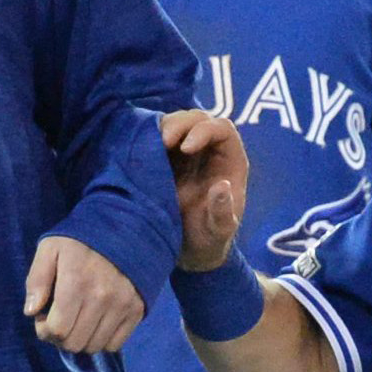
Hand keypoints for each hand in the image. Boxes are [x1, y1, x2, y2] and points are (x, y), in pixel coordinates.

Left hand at [24, 235, 145, 352]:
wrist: (124, 230)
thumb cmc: (80, 241)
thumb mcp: (50, 249)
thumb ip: (36, 279)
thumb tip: (31, 312)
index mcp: (76, 282)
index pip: (58, 330)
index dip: (44, 330)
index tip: (43, 318)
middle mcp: (102, 298)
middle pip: (74, 343)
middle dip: (60, 337)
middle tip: (59, 320)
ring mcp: (122, 306)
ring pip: (94, 346)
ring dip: (80, 339)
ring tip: (77, 320)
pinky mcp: (136, 311)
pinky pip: (115, 344)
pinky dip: (102, 339)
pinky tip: (95, 323)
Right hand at [164, 108, 246, 270]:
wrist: (187, 251)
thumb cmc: (208, 241)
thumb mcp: (218, 232)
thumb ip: (222, 212)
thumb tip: (222, 185)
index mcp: (230, 162)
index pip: (223, 129)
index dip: (204, 130)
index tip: (185, 148)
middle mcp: (210, 152)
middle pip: (199, 119)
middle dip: (181, 124)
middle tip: (164, 141)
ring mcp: (186, 153)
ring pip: (177, 122)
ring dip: (163, 127)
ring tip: (151, 143)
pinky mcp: (166, 158)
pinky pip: (158, 136)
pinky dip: (149, 136)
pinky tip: (141, 148)